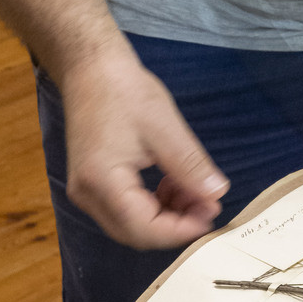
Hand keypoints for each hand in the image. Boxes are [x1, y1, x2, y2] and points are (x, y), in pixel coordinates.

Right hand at [58, 48, 228, 248]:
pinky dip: (151, 205)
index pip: (144, 228)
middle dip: (175, 225)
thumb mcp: (165, 128)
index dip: (182, 229)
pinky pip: (123, 209)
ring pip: (129, 224)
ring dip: (165, 216)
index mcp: (102, 182)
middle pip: (135, 233)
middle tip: (208, 204)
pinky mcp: (91, 183)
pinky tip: (171, 184)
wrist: (90, 68)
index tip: (213, 213)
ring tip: (193, 190)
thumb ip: (190, 166)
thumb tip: (217, 195)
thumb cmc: (125, 91)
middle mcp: (87, 194)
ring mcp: (85, 191)